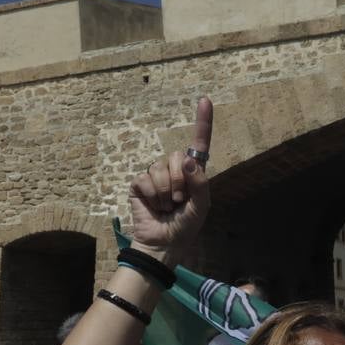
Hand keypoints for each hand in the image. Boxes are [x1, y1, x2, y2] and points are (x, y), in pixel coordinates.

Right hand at [128, 97, 212, 261]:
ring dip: (166, 192)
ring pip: (159, 168)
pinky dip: (153, 195)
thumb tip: (188, 160)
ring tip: (167, 207)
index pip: (198, 144)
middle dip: (179, 181)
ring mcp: (155, 176)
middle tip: (179, 201)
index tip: (205, 100)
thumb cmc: (185, 227)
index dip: (203, 122)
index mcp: (192, 173)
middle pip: (176, 156)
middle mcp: (174, 170)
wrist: (164, 244)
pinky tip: (155, 207)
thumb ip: (201, 182)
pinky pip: (145, 179)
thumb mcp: (202, 206)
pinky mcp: (139, 184)